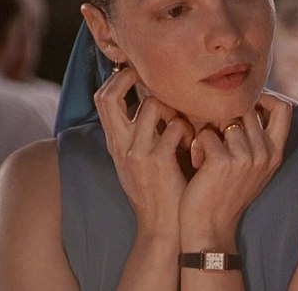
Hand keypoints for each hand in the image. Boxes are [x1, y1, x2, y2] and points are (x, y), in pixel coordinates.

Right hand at [94, 66, 194, 238]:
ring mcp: (137, 152)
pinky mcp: (157, 161)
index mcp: (115, 143)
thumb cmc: (158, 191)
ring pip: (149, 104)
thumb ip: (140, 133)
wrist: (162, 226)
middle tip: (153, 76)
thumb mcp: (139, 161)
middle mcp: (120, 144)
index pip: (102, 99)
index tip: (138, 71)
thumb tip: (152, 101)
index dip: (118, 78)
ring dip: (171, 106)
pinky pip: (175, 126)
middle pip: (108, 96)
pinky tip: (195, 144)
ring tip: (184, 122)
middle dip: (129, 78)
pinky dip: (188, 129)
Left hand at [180, 91, 292, 249]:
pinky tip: (198, 164)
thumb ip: (257, 139)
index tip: (246, 103)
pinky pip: (206, 134)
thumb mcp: (253, 167)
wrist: (210, 228)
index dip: (266, 97)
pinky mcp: (223, 161)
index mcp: (275, 153)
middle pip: (247, 109)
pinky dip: (197, 145)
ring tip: (206, 153)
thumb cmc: (226, 194)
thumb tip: (251, 103)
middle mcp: (265, 153)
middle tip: (216, 138)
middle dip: (227, 116)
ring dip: (210, 132)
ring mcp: (246, 157)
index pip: (285, 108)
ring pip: (224, 119)